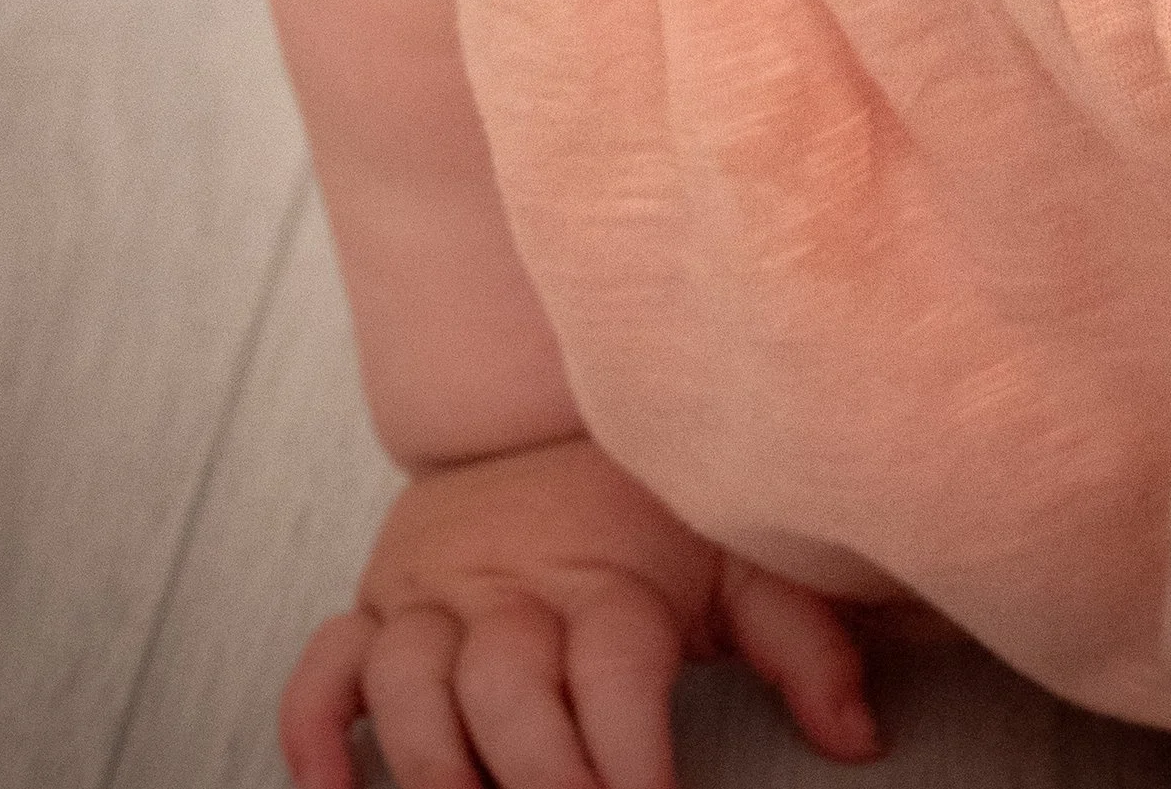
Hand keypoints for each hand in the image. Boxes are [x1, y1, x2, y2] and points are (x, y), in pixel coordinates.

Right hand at [279, 429, 888, 788]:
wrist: (545, 417)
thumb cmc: (650, 516)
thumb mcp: (739, 557)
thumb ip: (801, 642)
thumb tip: (857, 736)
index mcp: (609, 575)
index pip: (616, 671)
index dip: (632, 757)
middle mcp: (514, 585)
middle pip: (506, 687)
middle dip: (537, 779)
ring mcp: (435, 596)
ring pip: (408, 679)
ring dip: (430, 763)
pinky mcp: (377, 607)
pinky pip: (324, 667)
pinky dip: (314, 730)